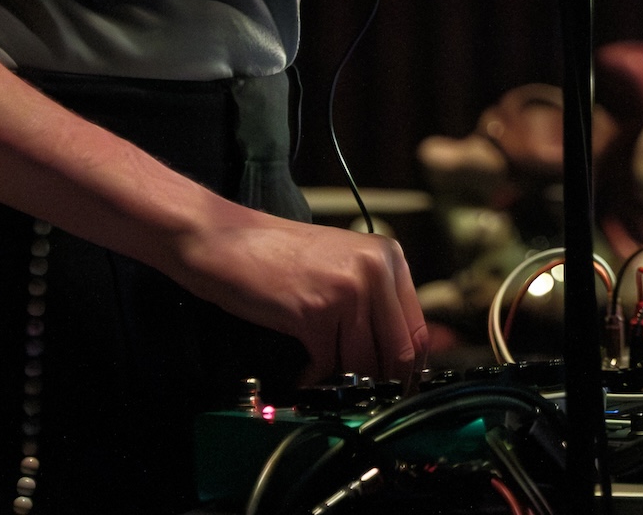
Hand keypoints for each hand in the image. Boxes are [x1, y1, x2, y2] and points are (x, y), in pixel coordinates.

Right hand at [167, 210, 428, 385]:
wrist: (226, 240)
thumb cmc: (277, 256)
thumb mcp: (341, 266)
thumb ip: (373, 302)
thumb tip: (397, 359)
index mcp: (388, 257)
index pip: (417, 330)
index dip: (407, 369)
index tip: (394, 391)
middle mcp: (377, 269)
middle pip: (399, 352)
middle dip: (381, 386)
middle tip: (362, 401)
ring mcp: (348, 289)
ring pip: (366, 364)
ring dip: (346, 386)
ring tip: (326, 386)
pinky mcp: (316, 312)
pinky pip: (328, 366)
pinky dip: (314, 381)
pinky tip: (302, 377)